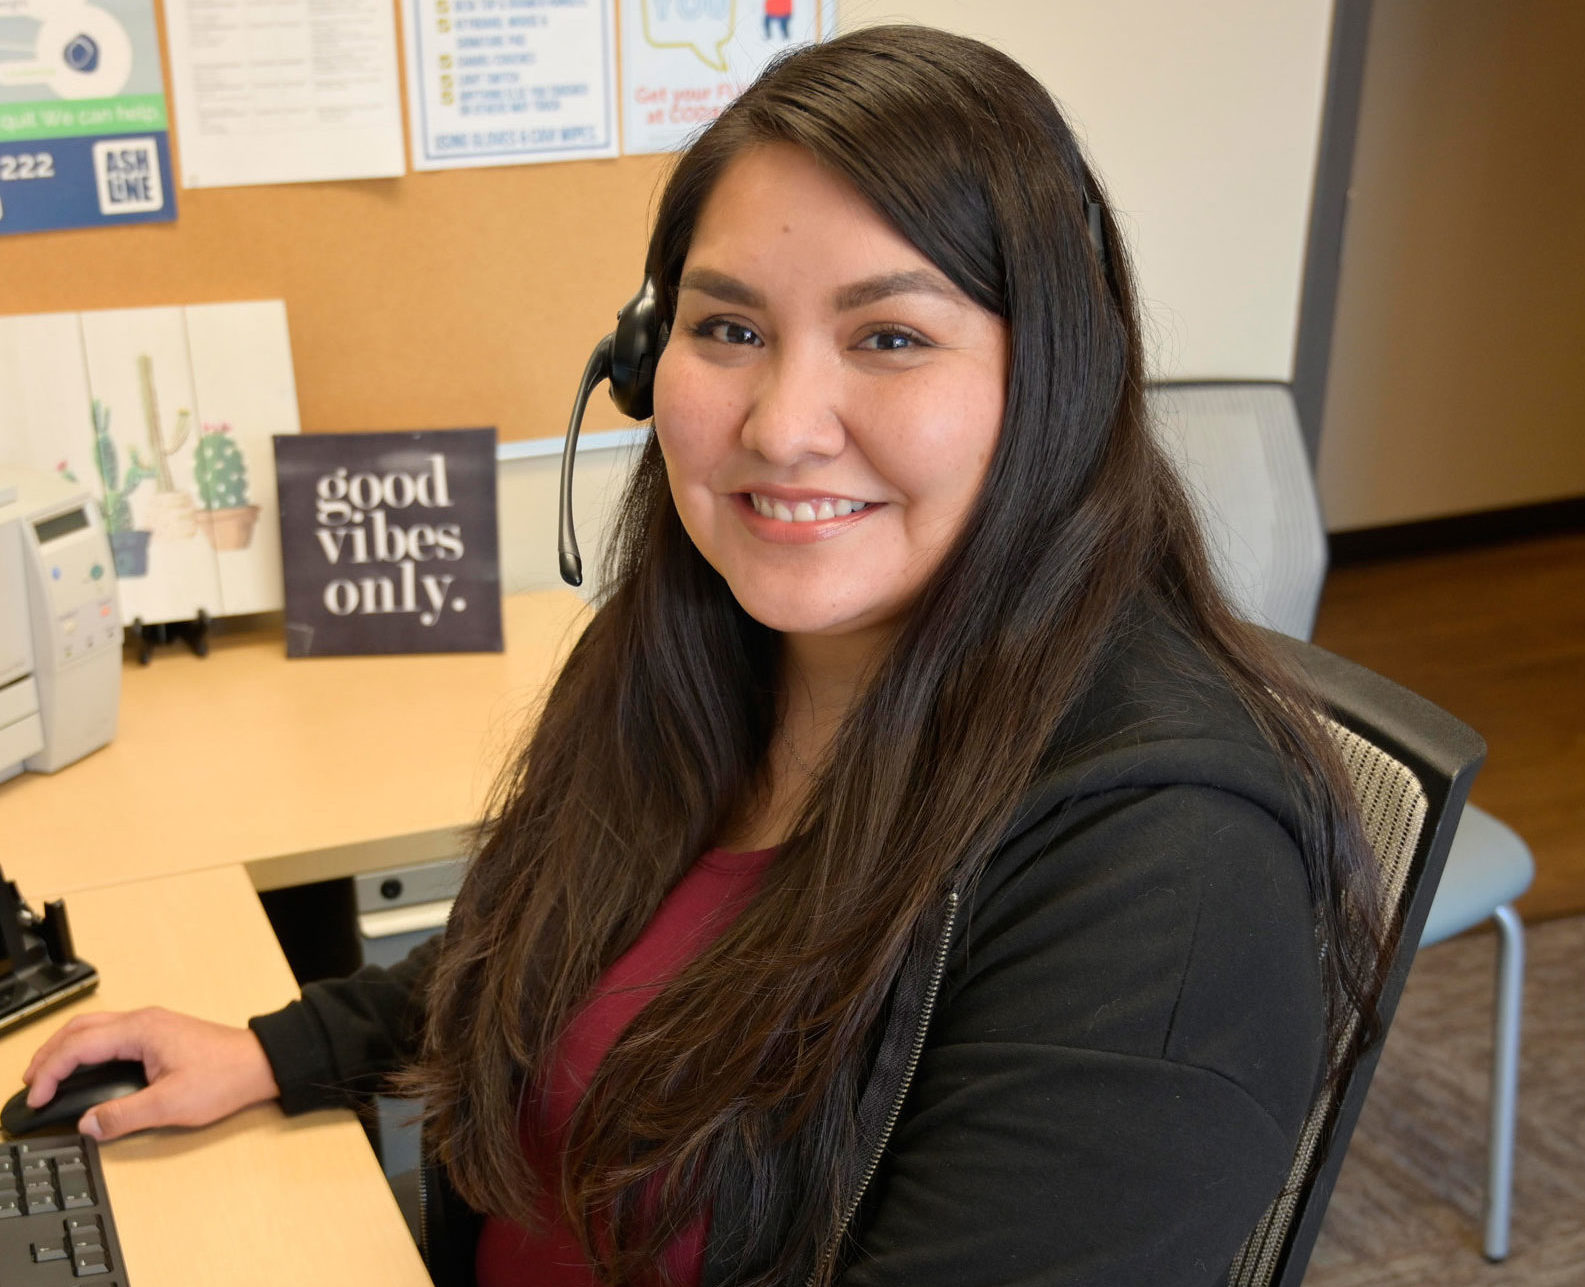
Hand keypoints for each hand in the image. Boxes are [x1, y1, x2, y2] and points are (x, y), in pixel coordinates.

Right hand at [22, 1008, 281, 1141]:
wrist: (261, 1063)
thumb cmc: (224, 1077)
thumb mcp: (171, 1104)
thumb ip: (124, 1115)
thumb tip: (88, 1125)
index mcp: (140, 1031)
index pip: (78, 1046)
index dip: (50, 1072)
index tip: (37, 1098)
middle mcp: (143, 1020)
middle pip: (79, 1029)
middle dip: (49, 1055)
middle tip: (32, 1085)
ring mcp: (151, 1024)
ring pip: (94, 1028)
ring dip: (66, 1049)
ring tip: (48, 1076)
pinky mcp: (159, 1033)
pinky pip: (110, 1033)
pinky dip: (86, 1048)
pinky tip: (84, 1067)